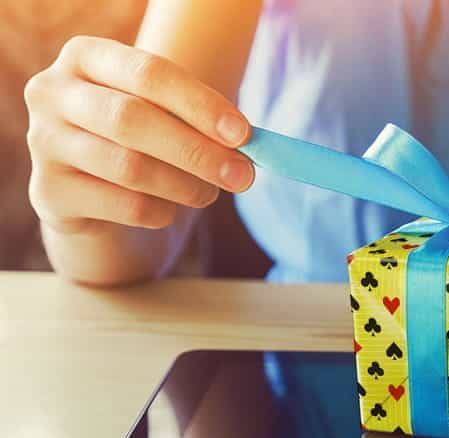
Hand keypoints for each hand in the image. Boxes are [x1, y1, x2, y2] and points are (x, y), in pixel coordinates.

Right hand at [24, 36, 254, 233]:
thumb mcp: (167, 116)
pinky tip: (169, 209)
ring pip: (130, 167)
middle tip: (243, 175)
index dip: (200, 104)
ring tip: (209, 193)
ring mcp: (43, 142)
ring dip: (185, 185)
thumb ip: (200, 121)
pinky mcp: (49, 192)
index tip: (243, 134)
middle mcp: (53, 92)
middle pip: (133, 120)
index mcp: (87, 57)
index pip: (149, 73)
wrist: (94, 191)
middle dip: (198, 150)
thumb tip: (247, 145)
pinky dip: (162, 212)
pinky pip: (124, 205)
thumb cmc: (142, 139)